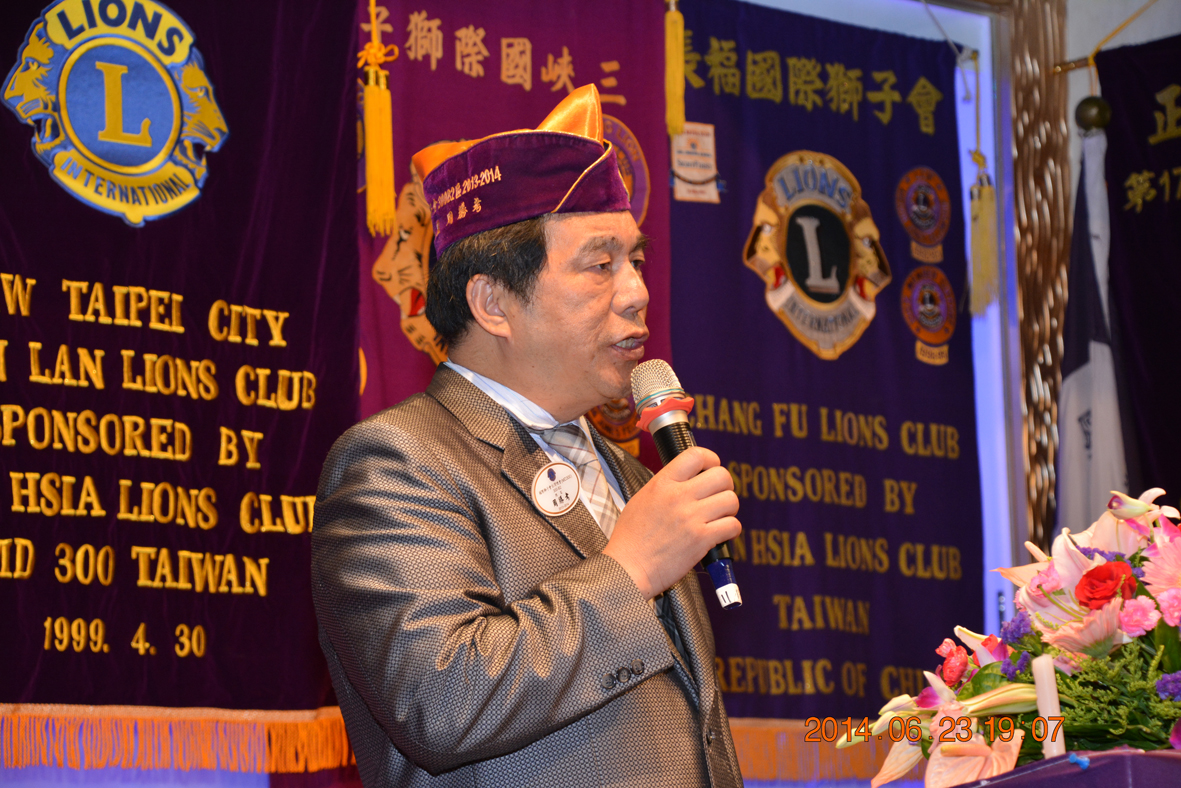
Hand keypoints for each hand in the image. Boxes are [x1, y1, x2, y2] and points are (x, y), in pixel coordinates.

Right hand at [602, 447, 740, 599]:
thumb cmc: (631, 538)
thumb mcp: (642, 499)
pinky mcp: (701, 539)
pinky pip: (732, 525)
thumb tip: (688, 480)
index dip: (711, 460)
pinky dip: (731, 530)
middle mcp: (678, 496)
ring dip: (729, 509)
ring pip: (731, 500)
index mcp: (662, 483)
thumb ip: (665, 487)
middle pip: (721, 475)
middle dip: (725, 486)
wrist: (627, 568)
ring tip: (719, 517)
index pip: (696, 455)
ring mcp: (691, 517)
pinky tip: (720, 534)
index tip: (711, 469)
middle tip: (718, 496)